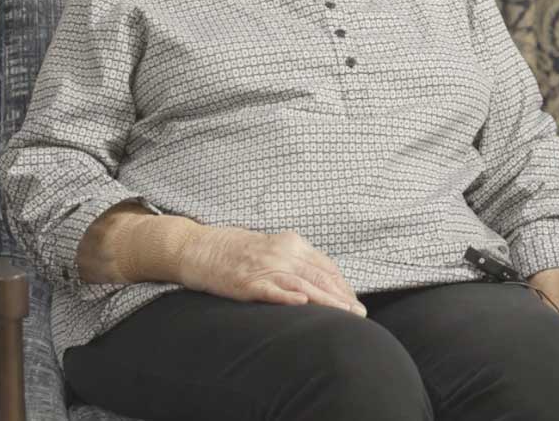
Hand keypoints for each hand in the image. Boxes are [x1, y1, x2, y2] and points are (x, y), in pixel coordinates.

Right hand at [178, 225, 365, 314]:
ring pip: (303, 284)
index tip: (355, 302)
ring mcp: (264, 267)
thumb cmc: (235, 250)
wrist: (198, 246)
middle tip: (359, 314)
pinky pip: (271, 290)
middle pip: (320, 276)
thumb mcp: (272, 248)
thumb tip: (319, 282)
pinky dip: (287, 297)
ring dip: (326, 301)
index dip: (343, 286)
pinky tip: (303, 303)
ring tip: (344, 314)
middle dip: (342, 296)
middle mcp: (283, 252)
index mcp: (292, 243)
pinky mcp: (246, 282)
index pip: (326, 266)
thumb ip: (294, 261)